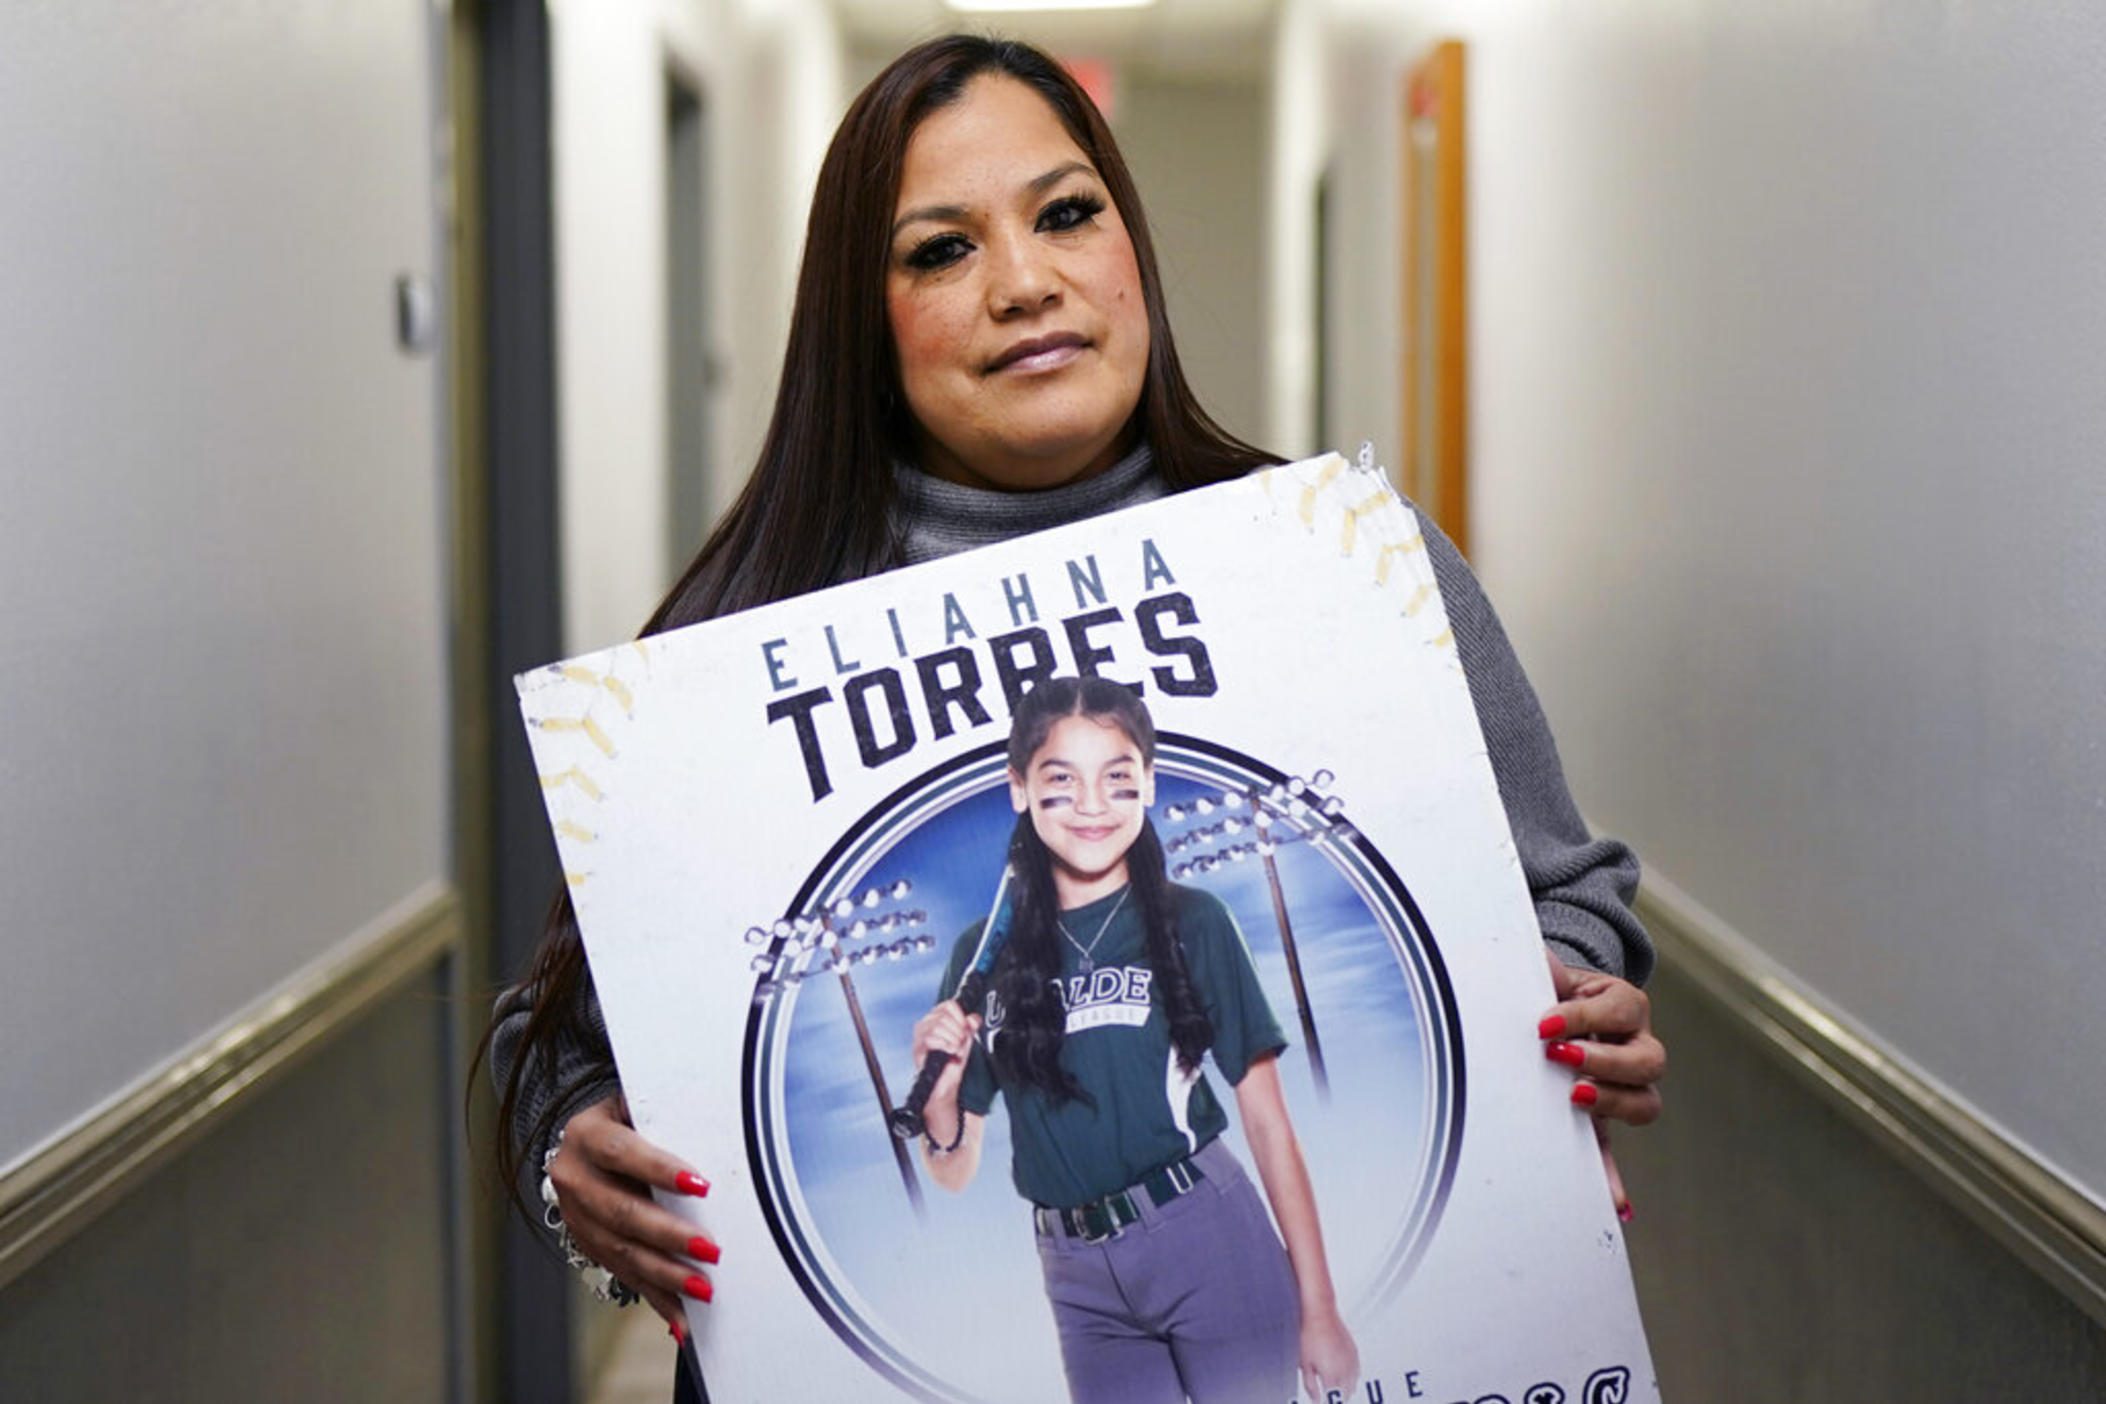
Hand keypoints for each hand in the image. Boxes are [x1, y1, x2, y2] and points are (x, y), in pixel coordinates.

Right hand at [545, 1093, 717, 1335]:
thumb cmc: (629, 1118)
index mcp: (586, 1134)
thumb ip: (666, 1115)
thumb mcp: (638, 1105)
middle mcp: (573, 1176)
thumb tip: (717, 1129)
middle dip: (668, 1235)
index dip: (659, 1169)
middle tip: (710, 1250)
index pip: (622, 1152)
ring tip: (703, 1288)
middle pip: (621, 1211)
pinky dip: (657, 1298)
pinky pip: (625, 1275)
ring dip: (665, 1274)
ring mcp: (575, 1216)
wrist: (586, 1141)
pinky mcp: (588, 1245)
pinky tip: (683, 1319)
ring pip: (622, 1251)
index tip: (701, 1186)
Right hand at [909, 999, 981, 1128]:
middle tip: (960, 1043)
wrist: (945, 1086)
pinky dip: (945, 1045)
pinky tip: (950, 1052)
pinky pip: (930, 1038)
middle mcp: (925, 1025)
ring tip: (955, 1050)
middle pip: (943, 1015)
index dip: (961, 1016)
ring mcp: (919, 1036)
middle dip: (957, 1031)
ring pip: (937, 1026)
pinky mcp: (917, 1049)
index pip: (948, 1005)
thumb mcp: (966, 1041)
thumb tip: (973, 1018)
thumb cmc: (952, 1064)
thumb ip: (970, 1027)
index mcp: (937, 1019)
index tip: (966, 1028)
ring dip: (952, 1039)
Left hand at [1298, 1303, 1359, 1398]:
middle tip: (1327, 1396)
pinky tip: (1343, 1375)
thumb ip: (1311, 1385)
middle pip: (1346, 1394)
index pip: (1334, 1399)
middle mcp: (1345, 1369)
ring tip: (1334, 1387)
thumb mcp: (1304, 1363)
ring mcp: (1352, 1360)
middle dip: (1337, 1398)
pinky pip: (1357, 1372)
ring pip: (1353, 1384)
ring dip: (1345, 1389)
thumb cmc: (1310, 1334)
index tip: (1324, 1401)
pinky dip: (1351, 1377)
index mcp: (1332, 1374)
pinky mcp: (1355, 1352)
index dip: (1328, 1402)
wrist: (1320, 1313)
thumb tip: (1316, 1398)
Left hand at [1540, 951, 1664, 1219]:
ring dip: (1612, 1104)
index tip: (1543, 1024)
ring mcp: (1623, 1087)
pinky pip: (1615, 1152)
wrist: (1547, 1005)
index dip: (1585, 1016)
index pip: (1620, 1009)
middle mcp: (1635, 1044)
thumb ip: (1541, 966)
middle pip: (1646, 1060)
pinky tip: (1614, 1205)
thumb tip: (1539, 964)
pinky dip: (1613, 1179)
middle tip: (1560, 1058)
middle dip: (1604, 1061)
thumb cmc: (1543, 987)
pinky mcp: (1601, 1119)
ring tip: (1574, 1098)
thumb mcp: (1542, 970)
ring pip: (1643, 1102)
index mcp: (1622, 1003)